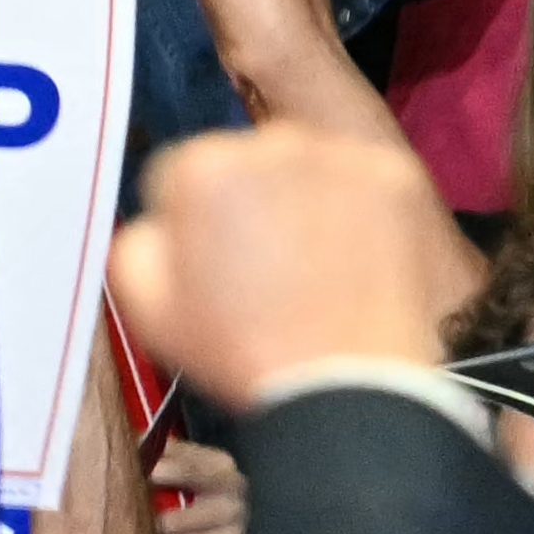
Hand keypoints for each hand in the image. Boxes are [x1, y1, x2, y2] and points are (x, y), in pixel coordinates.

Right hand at [107, 116, 479, 403]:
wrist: (349, 391)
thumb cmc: (241, 354)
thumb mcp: (147, 308)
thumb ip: (138, 240)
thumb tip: (165, 220)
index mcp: (202, 167)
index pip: (184, 171)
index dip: (195, 221)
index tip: (216, 262)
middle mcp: (270, 142)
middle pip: (247, 158)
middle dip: (252, 199)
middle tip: (268, 265)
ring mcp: (340, 158)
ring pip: (307, 165)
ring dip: (305, 198)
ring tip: (317, 266)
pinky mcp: (395, 178)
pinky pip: (363, 181)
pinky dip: (360, 209)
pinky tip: (356, 258)